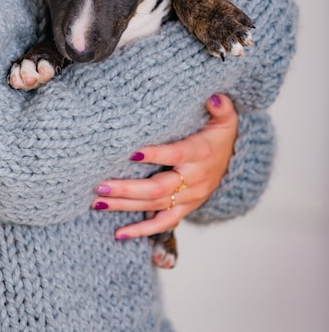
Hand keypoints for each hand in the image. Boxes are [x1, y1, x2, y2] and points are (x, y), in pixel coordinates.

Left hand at [91, 93, 237, 239]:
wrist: (233, 160)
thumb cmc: (220, 134)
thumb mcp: (226, 117)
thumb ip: (221, 106)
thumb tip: (214, 97)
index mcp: (201, 153)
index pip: (176, 155)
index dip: (155, 155)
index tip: (130, 155)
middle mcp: (195, 179)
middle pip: (158, 187)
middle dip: (127, 188)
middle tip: (100, 185)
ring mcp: (190, 197)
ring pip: (155, 205)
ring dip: (125, 206)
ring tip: (98, 203)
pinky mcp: (185, 208)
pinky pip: (163, 224)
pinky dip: (142, 230)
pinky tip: (119, 234)